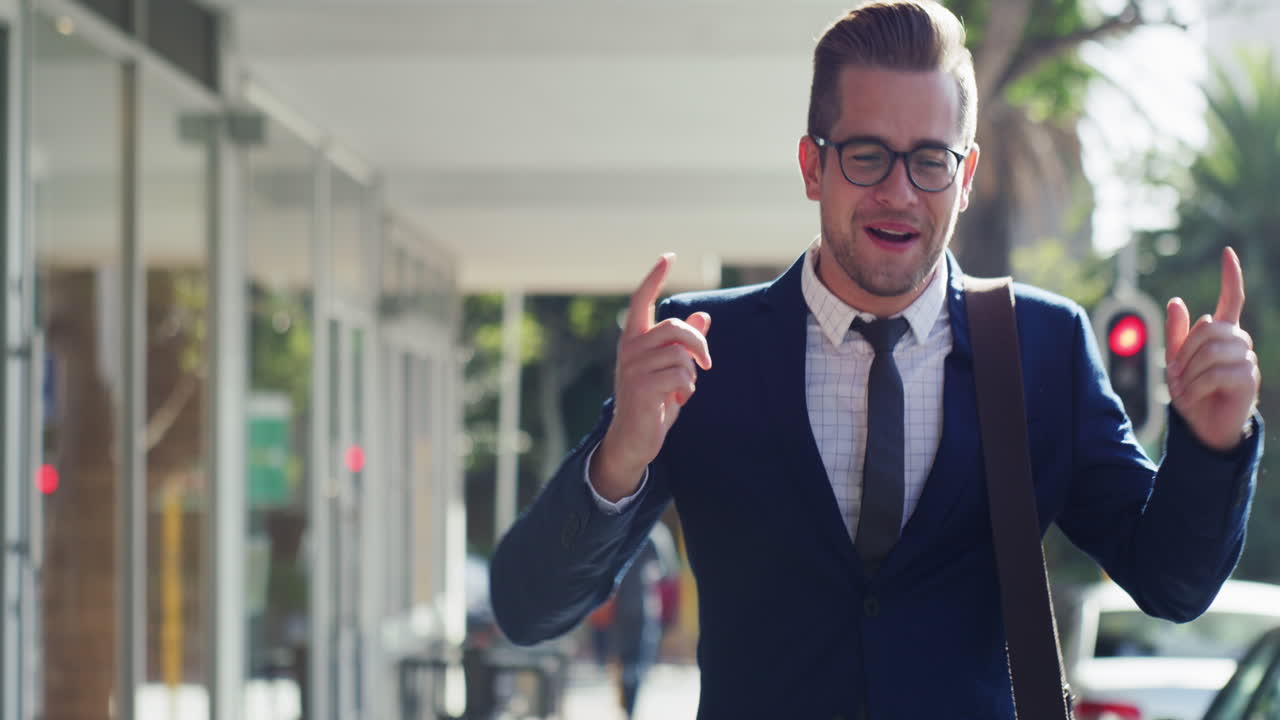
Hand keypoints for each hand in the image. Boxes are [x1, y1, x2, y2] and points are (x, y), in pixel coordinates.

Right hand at [590, 254, 711, 500]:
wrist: (633, 439)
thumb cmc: (653, 401)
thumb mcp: (670, 369)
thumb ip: (683, 344)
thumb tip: (703, 316)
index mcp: (634, 339)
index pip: (642, 299)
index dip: (655, 277)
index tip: (668, 256)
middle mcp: (630, 348)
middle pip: (675, 327)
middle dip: (698, 343)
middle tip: (706, 363)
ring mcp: (634, 367)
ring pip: (681, 355)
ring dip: (691, 375)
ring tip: (680, 390)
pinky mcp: (642, 386)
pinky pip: (681, 376)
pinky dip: (686, 389)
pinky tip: (675, 400)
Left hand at [1165, 247, 1260, 451]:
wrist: (1204, 426)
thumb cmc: (1192, 392)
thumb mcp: (1176, 362)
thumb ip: (1176, 334)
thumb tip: (1176, 301)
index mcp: (1222, 333)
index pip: (1232, 299)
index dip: (1231, 276)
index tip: (1228, 252)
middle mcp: (1239, 341)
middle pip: (1207, 328)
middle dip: (1184, 352)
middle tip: (1175, 376)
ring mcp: (1246, 359)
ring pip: (1211, 350)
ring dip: (1189, 372)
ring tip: (1184, 388)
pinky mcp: (1248, 379)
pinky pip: (1216, 372)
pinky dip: (1196, 386)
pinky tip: (1193, 397)